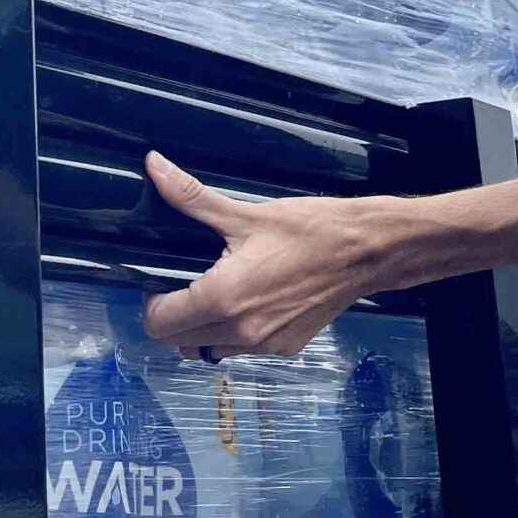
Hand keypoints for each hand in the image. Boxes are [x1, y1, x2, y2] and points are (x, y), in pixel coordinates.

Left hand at [138, 151, 386, 357]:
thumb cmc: (309, 230)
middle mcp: (241, 333)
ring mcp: (265, 346)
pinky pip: (242, 350)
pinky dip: (233, 333)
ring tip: (214, 293)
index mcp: (224, 299)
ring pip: (209, 350)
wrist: (366, 252)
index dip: (151, 301)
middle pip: (178, 343)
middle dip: (172, 316)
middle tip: (185, 283)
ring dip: (201, 330)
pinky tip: (248, 301)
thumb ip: (191, 196)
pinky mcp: (286, 348)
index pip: (159, 324)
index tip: (161, 279)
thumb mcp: (245, 213)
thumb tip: (154, 166)